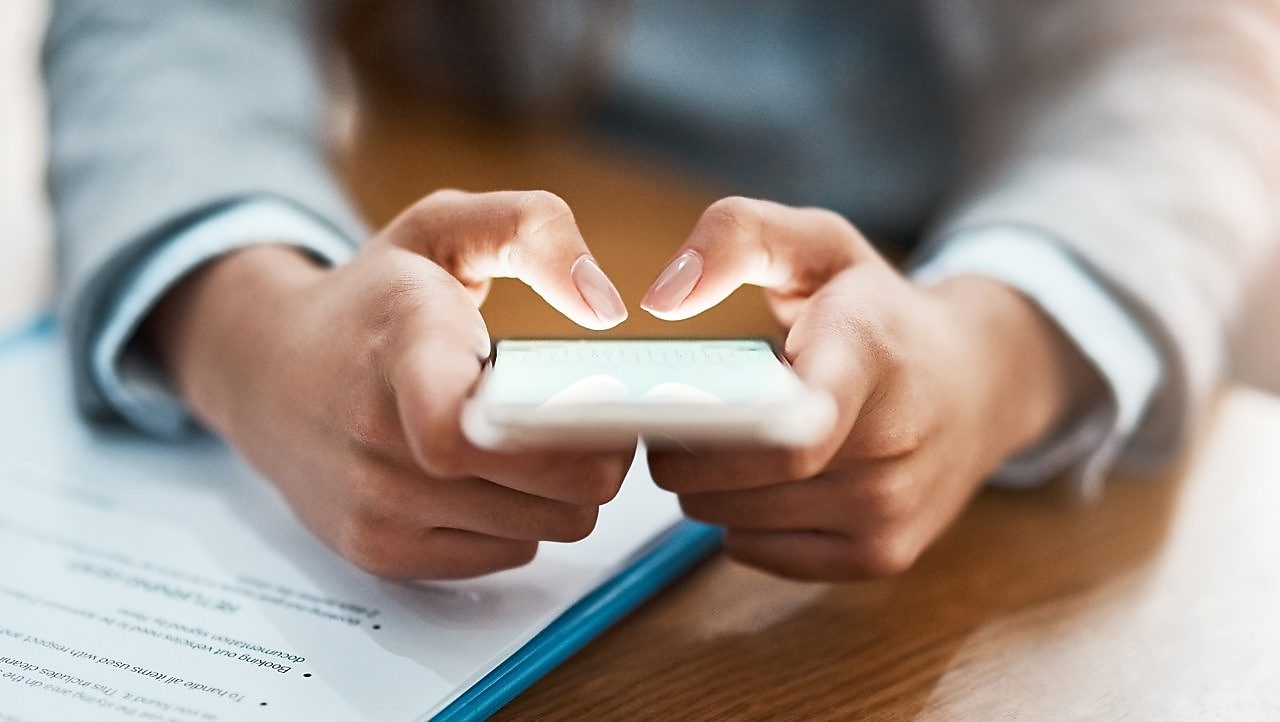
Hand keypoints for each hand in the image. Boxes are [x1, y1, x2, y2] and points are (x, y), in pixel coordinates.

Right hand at [148, 190, 632, 578]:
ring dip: (561, 487)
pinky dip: (520, 518)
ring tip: (527, 435)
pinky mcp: (382, 554)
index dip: (543, 432)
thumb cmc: (372, 299)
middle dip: (594, 448)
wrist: (265, 369)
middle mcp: (380, 438)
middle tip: (580, 407)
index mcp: (403, 345)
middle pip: (556, 486)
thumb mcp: (443, 228)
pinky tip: (489, 473)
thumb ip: (533, 228)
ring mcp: (376, 508)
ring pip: (551, 525)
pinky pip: (511, 553)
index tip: (582, 396)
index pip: (456, 430)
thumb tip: (602, 305)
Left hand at [642, 197, 1099, 578]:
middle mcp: (892, 444)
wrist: (980, 382)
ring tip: (733, 438)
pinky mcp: (881, 557)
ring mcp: (890, 510)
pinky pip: (753, 551)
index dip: (727, 431)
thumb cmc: (879, 312)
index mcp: (868, 355)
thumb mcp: (817, 244)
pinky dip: (736, 519)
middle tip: (680, 411)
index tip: (673, 406)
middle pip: (736, 477)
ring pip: (730, 518)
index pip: (797, 426)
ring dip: (705, 484)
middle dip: (680, 447)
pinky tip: (764, 479)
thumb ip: (736, 236)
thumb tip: (663, 299)